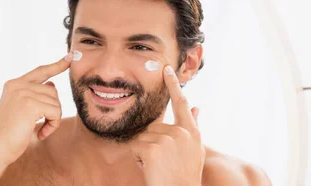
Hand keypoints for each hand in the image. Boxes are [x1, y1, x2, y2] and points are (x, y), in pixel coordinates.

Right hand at [0, 53, 73, 165]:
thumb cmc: (8, 134)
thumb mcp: (21, 110)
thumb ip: (34, 95)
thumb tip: (52, 84)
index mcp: (13, 84)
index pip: (40, 71)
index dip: (57, 65)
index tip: (70, 57)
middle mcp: (17, 85)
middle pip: (53, 91)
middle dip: (53, 110)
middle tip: (42, 127)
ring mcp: (22, 93)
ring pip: (56, 102)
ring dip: (53, 120)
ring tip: (39, 131)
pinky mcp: (29, 104)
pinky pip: (55, 112)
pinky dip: (53, 125)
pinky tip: (41, 134)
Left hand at [130, 66, 204, 185]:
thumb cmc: (185, 175)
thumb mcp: (194, 150)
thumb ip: (193, 127)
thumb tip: (197, 107)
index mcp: (192, 133)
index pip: (181, 103)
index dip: (173, 85)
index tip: (166, 69)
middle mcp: (181, 133)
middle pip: (153, 127)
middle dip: (151, 143)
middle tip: (162, 162)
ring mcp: (167, 140)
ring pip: (142, 137)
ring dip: (144, 152)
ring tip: (158, 166)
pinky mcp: (152, 149)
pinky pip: (135, 148)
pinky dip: (138, 160)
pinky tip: (150, 169)